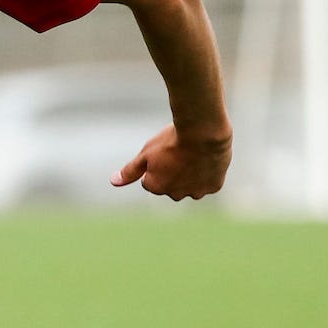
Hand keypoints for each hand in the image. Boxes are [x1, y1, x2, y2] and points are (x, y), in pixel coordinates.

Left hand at [114, 121, 230, 200]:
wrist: (204, 132)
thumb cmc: (171, 140)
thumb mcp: (146, 153)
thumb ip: (130, 171)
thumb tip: (114, 182)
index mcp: (156, 187)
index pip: (152, 180)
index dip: (158, 163)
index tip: (166, 151)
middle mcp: (175, 195)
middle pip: (172, 185)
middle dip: (174, 172)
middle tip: (180, 152)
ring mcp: (196, 192)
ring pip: (191, 186)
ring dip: (191, 175)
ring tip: (195, 154)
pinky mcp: (214, 187)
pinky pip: (208, 183)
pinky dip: (208, 173)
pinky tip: (207, 159)